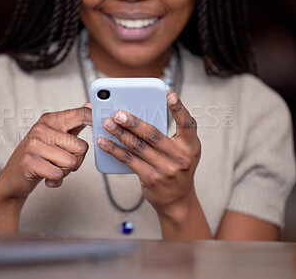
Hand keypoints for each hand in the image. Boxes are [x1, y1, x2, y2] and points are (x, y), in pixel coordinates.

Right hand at [0, 106, 91, 200]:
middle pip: (81, 147)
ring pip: (71, 162)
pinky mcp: (29, 162)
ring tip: (52, 167)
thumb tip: (90, 105)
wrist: (14, 177)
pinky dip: (56, 180)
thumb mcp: (56, 135)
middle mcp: (41, 129)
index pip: (80, 114)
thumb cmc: (39, 155)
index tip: (105, 121)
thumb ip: (74, 122)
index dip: (95, 118)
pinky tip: (47, 177)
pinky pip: (58, 174)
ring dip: (65, 171)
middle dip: (77, 160)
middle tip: (61, 161)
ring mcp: (34, 144)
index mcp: (50, 119)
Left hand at [97, 92, 200, 221]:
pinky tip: (104, 142)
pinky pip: (129, 160)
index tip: (169, 95)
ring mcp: (166, 169)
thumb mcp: (182, 151)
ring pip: (138, 147)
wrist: (177, 200)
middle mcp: (181, 157)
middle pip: (153, 135)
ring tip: (107, 123)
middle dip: (134, 122)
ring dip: (120, 134)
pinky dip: (115, 150)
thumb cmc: (176, 167)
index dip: (179, 109)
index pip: (188, 124)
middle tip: (118, 113)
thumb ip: (168, 135)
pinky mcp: (151, 179)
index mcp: (191, 145)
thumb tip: (139, 115)